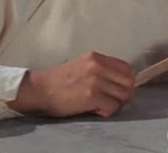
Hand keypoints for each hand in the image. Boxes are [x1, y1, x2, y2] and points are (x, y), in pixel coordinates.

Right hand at [8, 52, 133, 117]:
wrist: (39, 89)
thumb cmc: (58, 79)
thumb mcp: (81, 64)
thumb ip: (100, 68)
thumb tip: (120, 80)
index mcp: (96, 57)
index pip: (126, 67)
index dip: (126, 80)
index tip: (120, 88)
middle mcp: (97, 66)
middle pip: (128, 82)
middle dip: (125, 93)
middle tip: (115, 100)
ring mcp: (95, 81)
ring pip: (123, 95)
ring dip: (117, 103)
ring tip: (105, 105)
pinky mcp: (91, 96)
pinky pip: (112, 106)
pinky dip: (108, 111)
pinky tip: (97, 110)